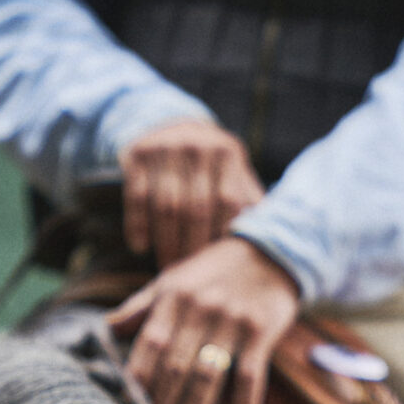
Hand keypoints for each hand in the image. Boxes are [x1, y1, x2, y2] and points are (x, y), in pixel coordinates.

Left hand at [110, 236, 299, 403]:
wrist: (269, 251)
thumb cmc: (212, 273)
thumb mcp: (173, 280)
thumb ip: (140, 307)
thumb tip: (105, 329)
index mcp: (174, 297)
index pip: (151, 343)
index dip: (140, 376)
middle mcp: (200, 308)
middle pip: (177, 364)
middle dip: (164, 400)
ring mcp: (232, 320)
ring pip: (208, 372)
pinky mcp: (260, 330)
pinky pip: (251, 373)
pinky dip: (246, 400)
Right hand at [118, 117, 263, 267]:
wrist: (169, 126)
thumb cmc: (209, 168)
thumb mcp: (232, 174)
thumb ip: (248, 204)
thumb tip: (267, 247)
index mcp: (227, 153)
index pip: (226, 202)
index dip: (220, 237)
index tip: (215, 267)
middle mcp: (198, 145)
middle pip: (195, 208)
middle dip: (191, 247)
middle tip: (189, 277)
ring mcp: (166, 146)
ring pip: (166, 206)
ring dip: (165, 243)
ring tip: (166, 269)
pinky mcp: (139, 152)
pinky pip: (137, 196)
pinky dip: (138, 224)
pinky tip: (140, 248)